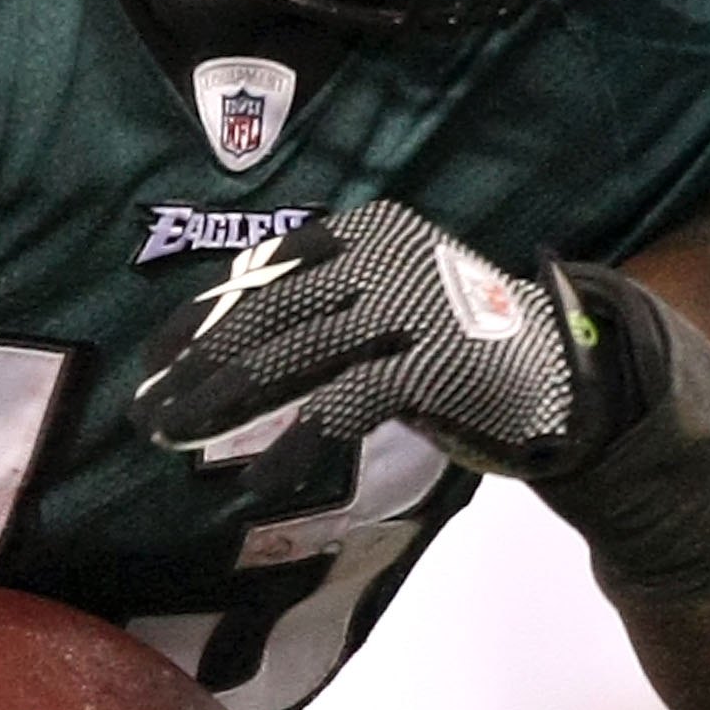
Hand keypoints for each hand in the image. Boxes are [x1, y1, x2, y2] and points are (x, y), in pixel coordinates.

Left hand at [133, 197, 645, 487]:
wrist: (562, 371)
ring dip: (223, 404)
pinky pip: (342, 405)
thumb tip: (218, 360)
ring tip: (175, 440)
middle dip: (198, 366)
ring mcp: (409, 306)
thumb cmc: (455, 343)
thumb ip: (318, 317)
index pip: (263, 270)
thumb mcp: (384, 309)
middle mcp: (383, 257)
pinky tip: (258, 478)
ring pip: (292, 355)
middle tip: (147, 411)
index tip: (153, 359)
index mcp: (366, 231)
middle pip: (267, 312)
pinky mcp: (432, 362)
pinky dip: (293, 444)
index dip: (202, 316)